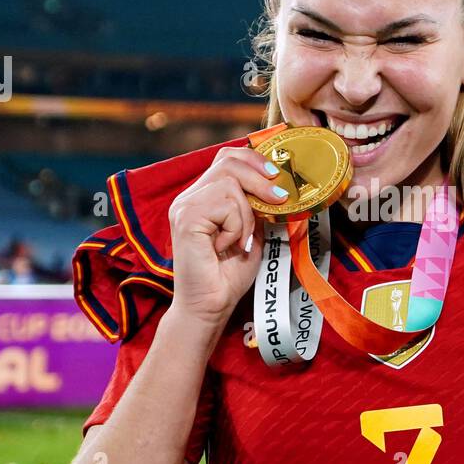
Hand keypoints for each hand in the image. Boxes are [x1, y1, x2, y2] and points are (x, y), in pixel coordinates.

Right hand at [164, 144, 288, 330]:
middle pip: (229, 162)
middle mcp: (189, 197)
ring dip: (245, 215)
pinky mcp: (186, 218)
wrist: (211, 306)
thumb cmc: (228, 274)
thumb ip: (257, 207)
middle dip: (260, 179)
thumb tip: (277, 185)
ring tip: (239, 240)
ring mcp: (184, 206)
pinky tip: (225, 247)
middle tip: (279, 199)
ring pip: (231, 184)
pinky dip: (236, 227)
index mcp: (202, 196)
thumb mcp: (251, 232)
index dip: (254, 160)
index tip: (276, 176)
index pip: (226, 158)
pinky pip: (226, 205)